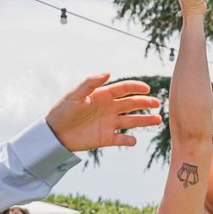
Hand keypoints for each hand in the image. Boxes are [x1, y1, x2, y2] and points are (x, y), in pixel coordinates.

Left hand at [45, 73, 161, 151]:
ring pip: (131, 121)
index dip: (136, 88)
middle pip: (132, 104)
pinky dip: (128, 140)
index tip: (147, 89)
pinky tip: (133, 141)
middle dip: (145, 103)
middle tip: (157, 104)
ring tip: (158, 120)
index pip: (124, 89)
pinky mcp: (106, 138)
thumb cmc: (62, 111)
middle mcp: (109, 108)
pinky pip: (121, 139)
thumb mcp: (75, 95)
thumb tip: (108, 72)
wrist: (54, 133)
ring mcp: (109, 123)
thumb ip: (90, 83)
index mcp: (103, 96)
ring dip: (145, 120)